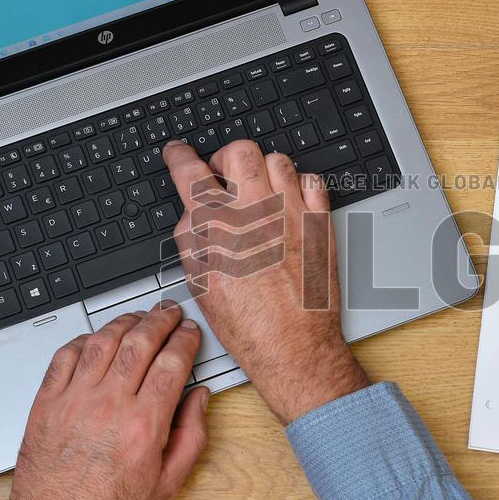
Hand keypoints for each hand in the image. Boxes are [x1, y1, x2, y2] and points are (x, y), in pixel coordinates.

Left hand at [0, 303, 208, 499]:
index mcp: (143, 425)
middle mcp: (108, 406)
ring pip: (103, 341)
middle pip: (140, 342)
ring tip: (138, 317)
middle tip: (169, 311)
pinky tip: (97, 338)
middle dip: (160, 320)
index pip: (171, 362)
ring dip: (125, 322)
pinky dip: (84, 339)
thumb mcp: (168, 483)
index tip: (190, 332)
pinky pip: (65, 355)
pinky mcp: (47, 403)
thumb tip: (200, 398)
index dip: (186, 339)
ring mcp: (74, 400)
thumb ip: (193, 436)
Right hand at [164, 140, 369, 423]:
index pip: (191, 172)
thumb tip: (192, 215)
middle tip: (224, 173)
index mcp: (219, 226)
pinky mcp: (320, 223)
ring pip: (278, 160)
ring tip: (259, 189)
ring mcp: (292, 213)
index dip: (179, 155)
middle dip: (227, 156)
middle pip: (240, 151)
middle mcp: (256, 211)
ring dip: (264, 170)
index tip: (178, 152)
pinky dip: (301, 184)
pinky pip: (313, 182)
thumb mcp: (201, 285)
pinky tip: (293, 200)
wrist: (294, 347)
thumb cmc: (249, 326)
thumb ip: (191, 241)